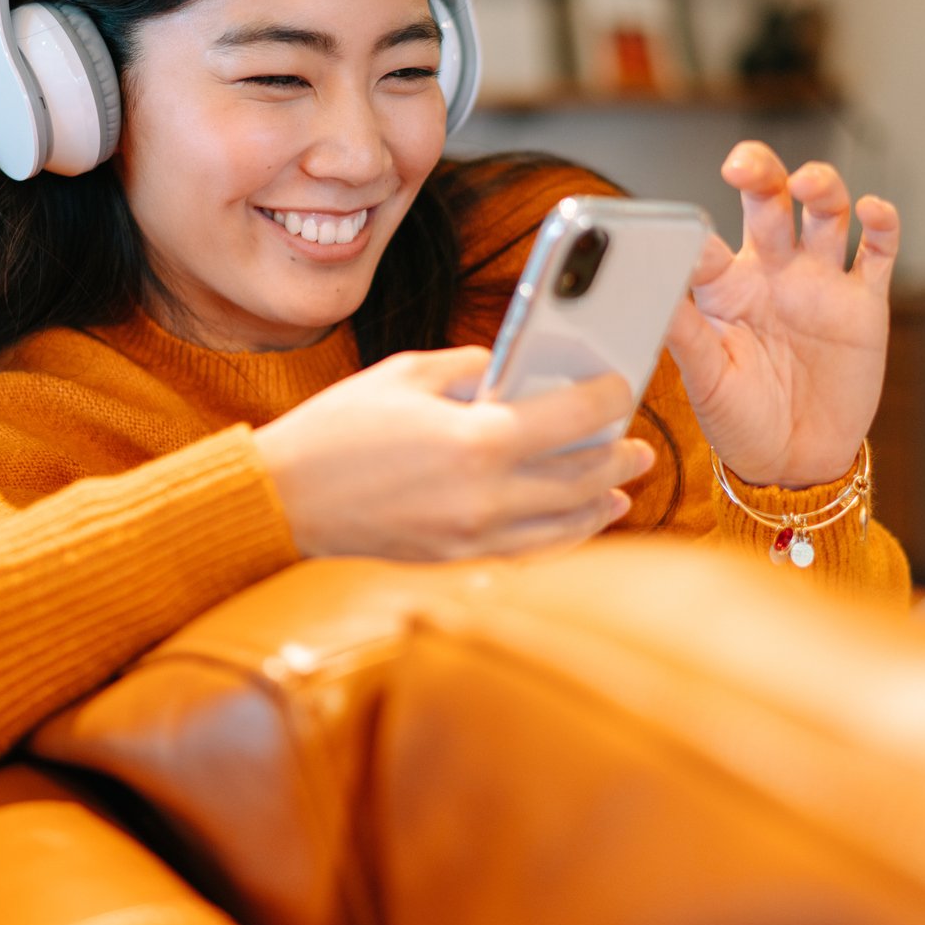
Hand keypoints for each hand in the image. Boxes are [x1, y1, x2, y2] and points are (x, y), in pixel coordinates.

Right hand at [255, 346, 653, 559]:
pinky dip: (564, 535)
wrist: (286, 497)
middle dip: (618, 457)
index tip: (622, 386)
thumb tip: (512, 370)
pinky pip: (531, 550)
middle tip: (637, 443)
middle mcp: (486, 495)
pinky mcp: (458, 557)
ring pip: (564, 523)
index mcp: (476, 439)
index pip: (572, 418)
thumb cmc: (338, 429)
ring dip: (601, 501)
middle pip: (581, 477)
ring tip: (621, 485)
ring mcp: (474, 534)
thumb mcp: (406, 373)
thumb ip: (470, 367)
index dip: (608, 399)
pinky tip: (579, 522)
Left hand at [665, 141, 899, 486]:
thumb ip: (684, 329)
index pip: (710, 242)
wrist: (795, 460)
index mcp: (725, 287)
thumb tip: (649, 288)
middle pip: (769, 202)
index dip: (700, 236)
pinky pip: (877, 252)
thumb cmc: (739, 419)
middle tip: (744, 165)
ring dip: (821, 186)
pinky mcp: (864, 303)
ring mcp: (820, 282)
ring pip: (824, 213)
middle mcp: (772, 272)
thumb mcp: (704, 377)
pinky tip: (872, 210)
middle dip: (760, 173)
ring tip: (808, 182)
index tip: (689, 244)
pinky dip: (882, 224)